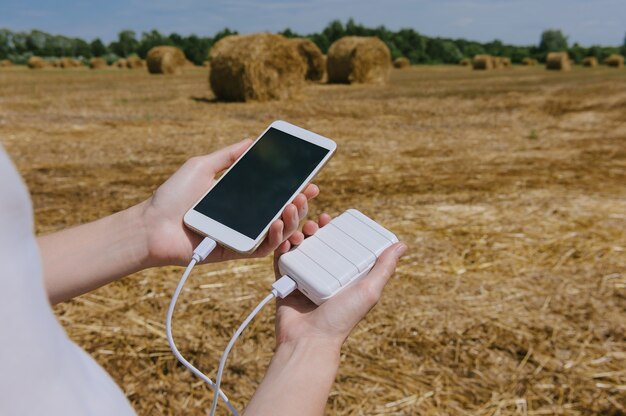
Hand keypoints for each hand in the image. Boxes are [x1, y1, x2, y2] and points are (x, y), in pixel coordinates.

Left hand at [141, 139, 318, 266]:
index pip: (275, 193)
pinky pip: (264, 248)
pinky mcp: (238, 251)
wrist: (153, 225)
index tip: (310, 179)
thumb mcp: (202, 167)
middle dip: (301, 202)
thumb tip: (252, 141)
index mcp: (241, 197)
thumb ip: (228, 156)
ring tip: (294, 204)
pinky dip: (276, 237)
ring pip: (280, 231)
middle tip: (305, 192)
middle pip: (284, 212)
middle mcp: (246, 217)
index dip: (296, 187)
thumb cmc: (172, 197)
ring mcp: (243, 235)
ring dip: (293, 218)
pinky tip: (278, 223)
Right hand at [272, 215, 406, 348]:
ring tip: (301, 231)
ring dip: (298, 234)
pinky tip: (285, 239)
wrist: (309, 340)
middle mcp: (324, 276)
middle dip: (316, 229)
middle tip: (316, 223)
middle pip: (319, 245)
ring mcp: (304, 279)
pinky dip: (281, 248)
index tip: (334, 219)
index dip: (337, 231)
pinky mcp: (286, 283)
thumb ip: (384, 269)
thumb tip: (402, 245)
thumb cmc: (341, 320)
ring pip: (300, 249)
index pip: (341, 247)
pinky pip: (282, 261)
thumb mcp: (369, 291)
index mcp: (344, 277)